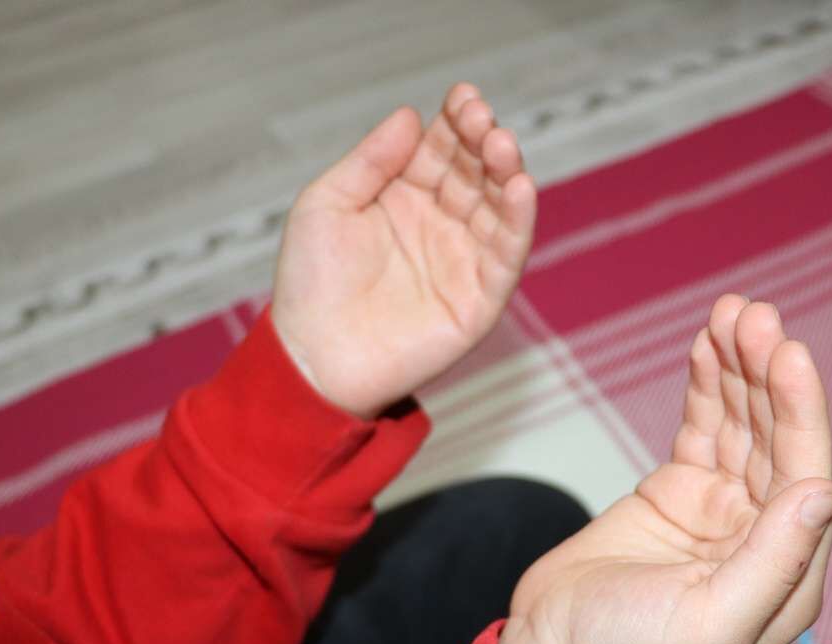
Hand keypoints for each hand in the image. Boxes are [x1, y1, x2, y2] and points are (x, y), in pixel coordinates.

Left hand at [271, 84, 535, 418]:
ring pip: (498, 208)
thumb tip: (412, 116)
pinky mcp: (479, 300)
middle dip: (483, 142)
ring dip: (506, 173)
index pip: (442, 151)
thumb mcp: (326, 204)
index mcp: (404, 200)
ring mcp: (462, 262)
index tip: (462, 98)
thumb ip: (370, 161)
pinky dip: (519, 222)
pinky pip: (507, 256)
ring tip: (501, 144)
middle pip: (475, 173)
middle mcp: (440, 226)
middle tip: (482, 119)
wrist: (313, 358)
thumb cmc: (310, 286)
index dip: (456, 123)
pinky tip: (521, 187)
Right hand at [499, 295, 831, 643]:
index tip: (788, 353)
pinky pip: (704, 427)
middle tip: (755, 314)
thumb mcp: (710, 621)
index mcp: (788, 578)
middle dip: (767, 374)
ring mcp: (723, 511)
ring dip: (741, 367)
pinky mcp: (681, 491)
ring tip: (734, 310)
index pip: (804, 476)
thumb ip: (773, 561)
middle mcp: (765, 539)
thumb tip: (826, 489)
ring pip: (743, 425)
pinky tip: (710, 343)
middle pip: (776, 440)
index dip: (799, 412)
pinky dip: (709, 385)